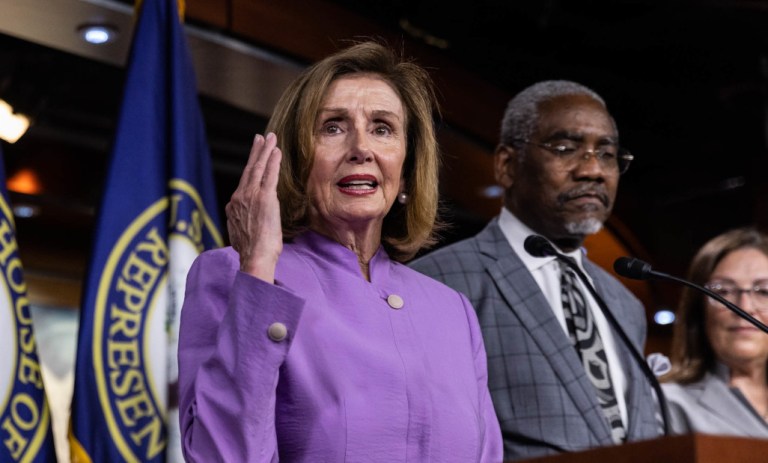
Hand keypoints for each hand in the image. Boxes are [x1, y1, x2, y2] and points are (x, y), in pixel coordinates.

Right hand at [225, 132, 282, 282]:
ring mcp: (251, 196)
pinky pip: (269, 175)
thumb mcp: (241, 235)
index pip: (244, 183)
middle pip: (249, 169)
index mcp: (234, 206)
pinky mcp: (264, 198)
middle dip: (256, 152)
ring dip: (265, 151)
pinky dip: (273, 161)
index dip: (250, 168)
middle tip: (261, 138)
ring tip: (271, 138)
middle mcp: (239, 198)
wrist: (254, 257)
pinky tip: (277, 151)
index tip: (255, 157)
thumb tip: (242, 225)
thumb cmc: (252, 252)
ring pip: (259, 168)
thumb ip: (242, 224)